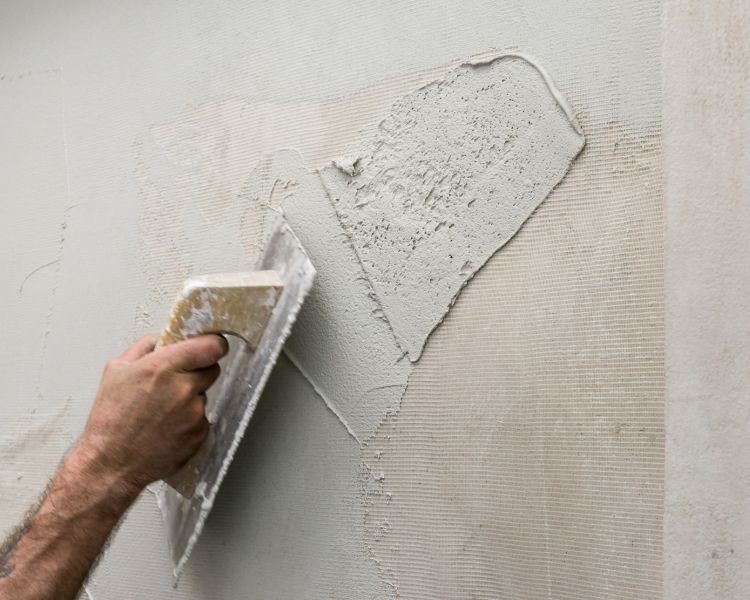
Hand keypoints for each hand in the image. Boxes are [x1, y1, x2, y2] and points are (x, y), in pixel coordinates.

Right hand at [76, 333, 228, 494]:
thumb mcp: (116, 370)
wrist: (111, 463)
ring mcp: (194, 412)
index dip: (213, 345)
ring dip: (191, 398)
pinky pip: (202, 417)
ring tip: (163, 411)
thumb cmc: (110, 419)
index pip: (211, 346)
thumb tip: (161, 338)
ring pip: (204, 394)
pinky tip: (168, 427)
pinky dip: (190, 420)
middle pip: (212, 368)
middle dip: (198, 371)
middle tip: (177, 382)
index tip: (210, 347)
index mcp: (163, 367)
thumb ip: (144, 347)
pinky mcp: (200, 432)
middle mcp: (183, 388)